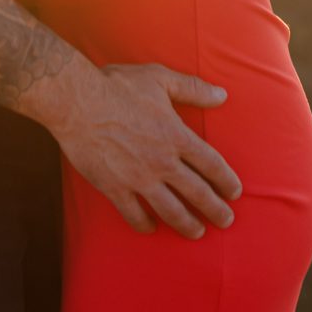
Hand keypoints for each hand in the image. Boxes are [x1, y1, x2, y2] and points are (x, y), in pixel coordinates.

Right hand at [45, 62, 240, 239]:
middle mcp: (163, 162)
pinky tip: (151, 229)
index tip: (234, 192)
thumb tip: (222, 95)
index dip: (226, 180)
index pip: (211, 165)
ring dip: (187, 224)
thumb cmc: (118, 86)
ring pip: (171, 210)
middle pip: (197, 193)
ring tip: (197, 233)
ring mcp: (139, 178)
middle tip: (226, 221)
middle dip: (215, 210)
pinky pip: (134, 214)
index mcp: (177, 136)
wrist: (77, 101)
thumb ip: (193, 89)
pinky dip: (144, 224)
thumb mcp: (160, 79)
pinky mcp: (115, 187)